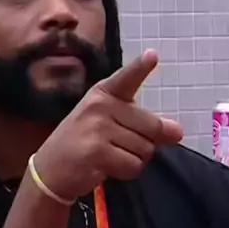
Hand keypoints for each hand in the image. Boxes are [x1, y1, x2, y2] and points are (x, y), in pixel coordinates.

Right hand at [34, 50, 182, 201]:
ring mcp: (97, 127)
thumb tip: (178, 132)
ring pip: (145, 149)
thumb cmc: (85, 142)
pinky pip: (133, 166)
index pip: (126, 78)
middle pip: (152, 126)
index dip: (140, 67)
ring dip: (133, 159)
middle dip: (145, 143)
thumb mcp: (111, 124)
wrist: (50, 170)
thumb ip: (144, 124)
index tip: (153, 55)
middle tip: (119, 146)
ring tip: (108, 156)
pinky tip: (105, 167)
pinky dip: (125, 172)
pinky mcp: (97, 151)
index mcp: (103, 93)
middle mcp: (100, 105)